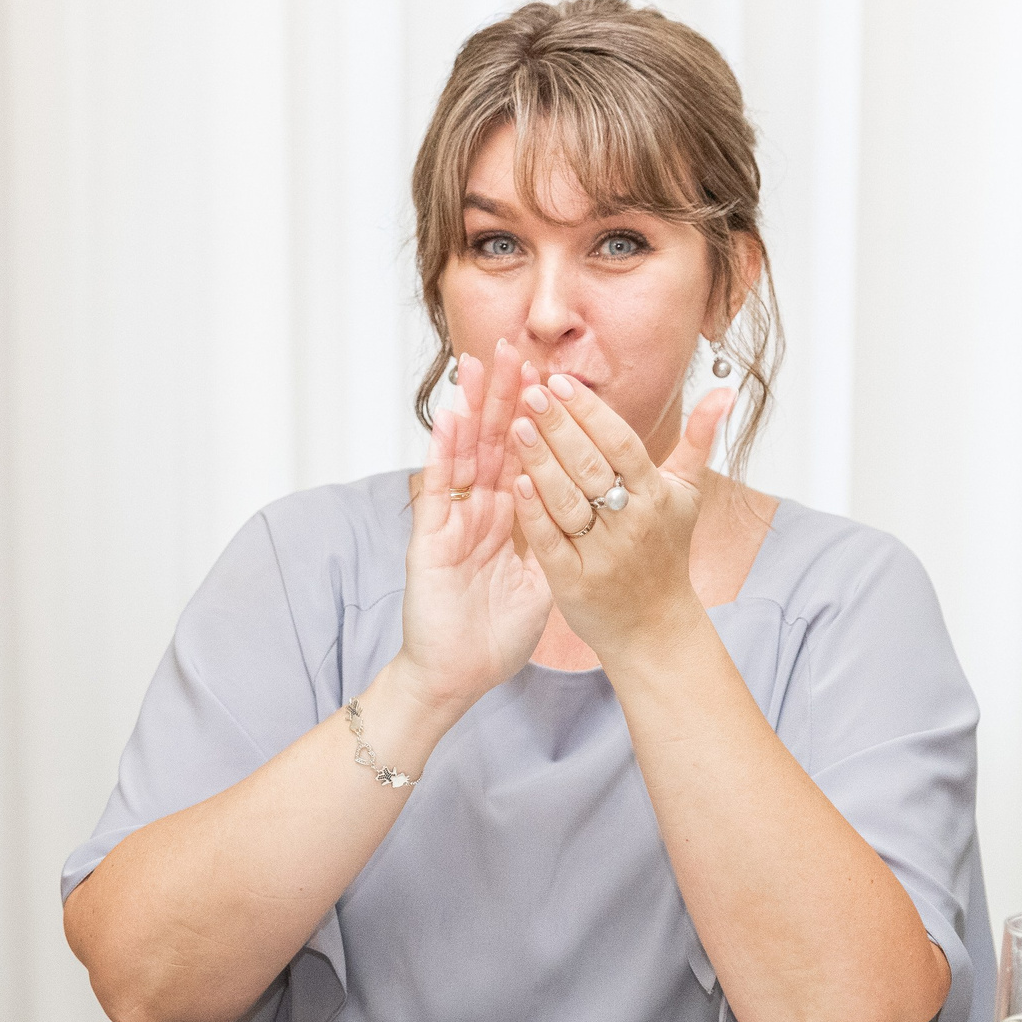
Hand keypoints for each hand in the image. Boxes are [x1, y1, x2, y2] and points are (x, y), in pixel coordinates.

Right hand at [396, 341, 551, 714]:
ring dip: (472, 408)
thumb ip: (558, 544)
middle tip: (516, 344)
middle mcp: (478, 512)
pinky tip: (452, 418)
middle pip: (495, 442)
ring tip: (480, 363)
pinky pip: (437, 491)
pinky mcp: (428, 541)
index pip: (526, 454)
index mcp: (508, 518)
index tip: (552, 371)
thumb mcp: (541, 582)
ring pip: (464, 454)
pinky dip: (444, 454)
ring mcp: (452, 523)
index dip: (537, 415)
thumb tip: (592, 517)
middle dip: (505, 394)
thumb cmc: (494, 636)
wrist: (456, 677)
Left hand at [509, 374, 735, 657]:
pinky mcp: (574, 582)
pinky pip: (549, 540)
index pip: (621, 444)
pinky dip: (533, 511)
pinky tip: (516, 481)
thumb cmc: (665, 553)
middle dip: (560, 427)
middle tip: (529, 392)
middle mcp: (631, 524)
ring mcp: (602, 554)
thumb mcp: (686, 495)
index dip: (590, 412)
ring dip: (540, 461)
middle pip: (591, 466)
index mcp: (656, 497)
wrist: (654, 626)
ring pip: (567, 500)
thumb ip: (698, 441)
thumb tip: (725, 391)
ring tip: (517, 426)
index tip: (559, 382)